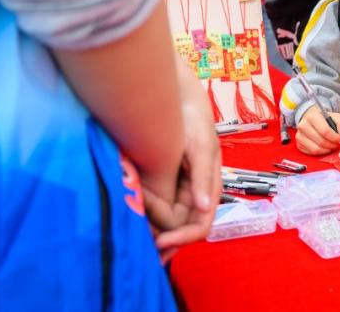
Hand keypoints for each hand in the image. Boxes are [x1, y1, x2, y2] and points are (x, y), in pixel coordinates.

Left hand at [143, 63, 220, 261]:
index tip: (159, 241)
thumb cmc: (193, 119)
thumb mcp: (201, 147)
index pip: (200, 226)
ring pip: (166, 222)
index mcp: (209, 188)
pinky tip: (130, 216)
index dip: (182, 238)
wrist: (176, 97)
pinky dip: (144, 215)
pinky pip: (155, 208)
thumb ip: (204, 177)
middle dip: (161, 233)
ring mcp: (178, 189)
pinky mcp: (163, 182)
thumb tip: (204, 208)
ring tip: (131, 226)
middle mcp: (194, 194)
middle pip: (180, 228)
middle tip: (137, 233)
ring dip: (151, 227)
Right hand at [296, 106, 339, 154]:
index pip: (324, 131)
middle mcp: (303, 125)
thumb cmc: (326, 119)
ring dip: (327, 150)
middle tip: (337, 144)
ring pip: (315, 149)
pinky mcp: (299, 144)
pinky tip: (325, 148)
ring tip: (332, 146)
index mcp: (312, 116)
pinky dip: (321, 152)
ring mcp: (299, 136)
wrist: (314, 120)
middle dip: (332, 145)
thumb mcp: (337, 117)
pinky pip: (311, 153)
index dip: (334, 137)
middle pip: (320, 141)